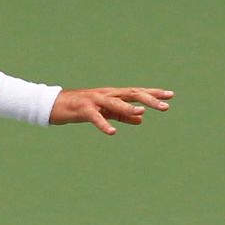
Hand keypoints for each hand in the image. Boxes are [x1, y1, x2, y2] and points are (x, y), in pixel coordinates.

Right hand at [51, 87, 173, 134]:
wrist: (54, 105)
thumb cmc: (80, 108)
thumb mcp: (105, 111)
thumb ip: (123, 115)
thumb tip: (142, 119)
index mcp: (113, 95)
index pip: (136, 92)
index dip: (153, 93)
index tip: (170, 96)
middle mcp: (106, 94)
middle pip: (131, 94)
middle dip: (149, 99)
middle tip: (165, 107)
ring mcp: (94, 101)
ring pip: (114, 102)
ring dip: (128, 107)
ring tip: (142, 111)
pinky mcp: (83, 110)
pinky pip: (95, 118)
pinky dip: (103, 124)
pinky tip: (112, 132)